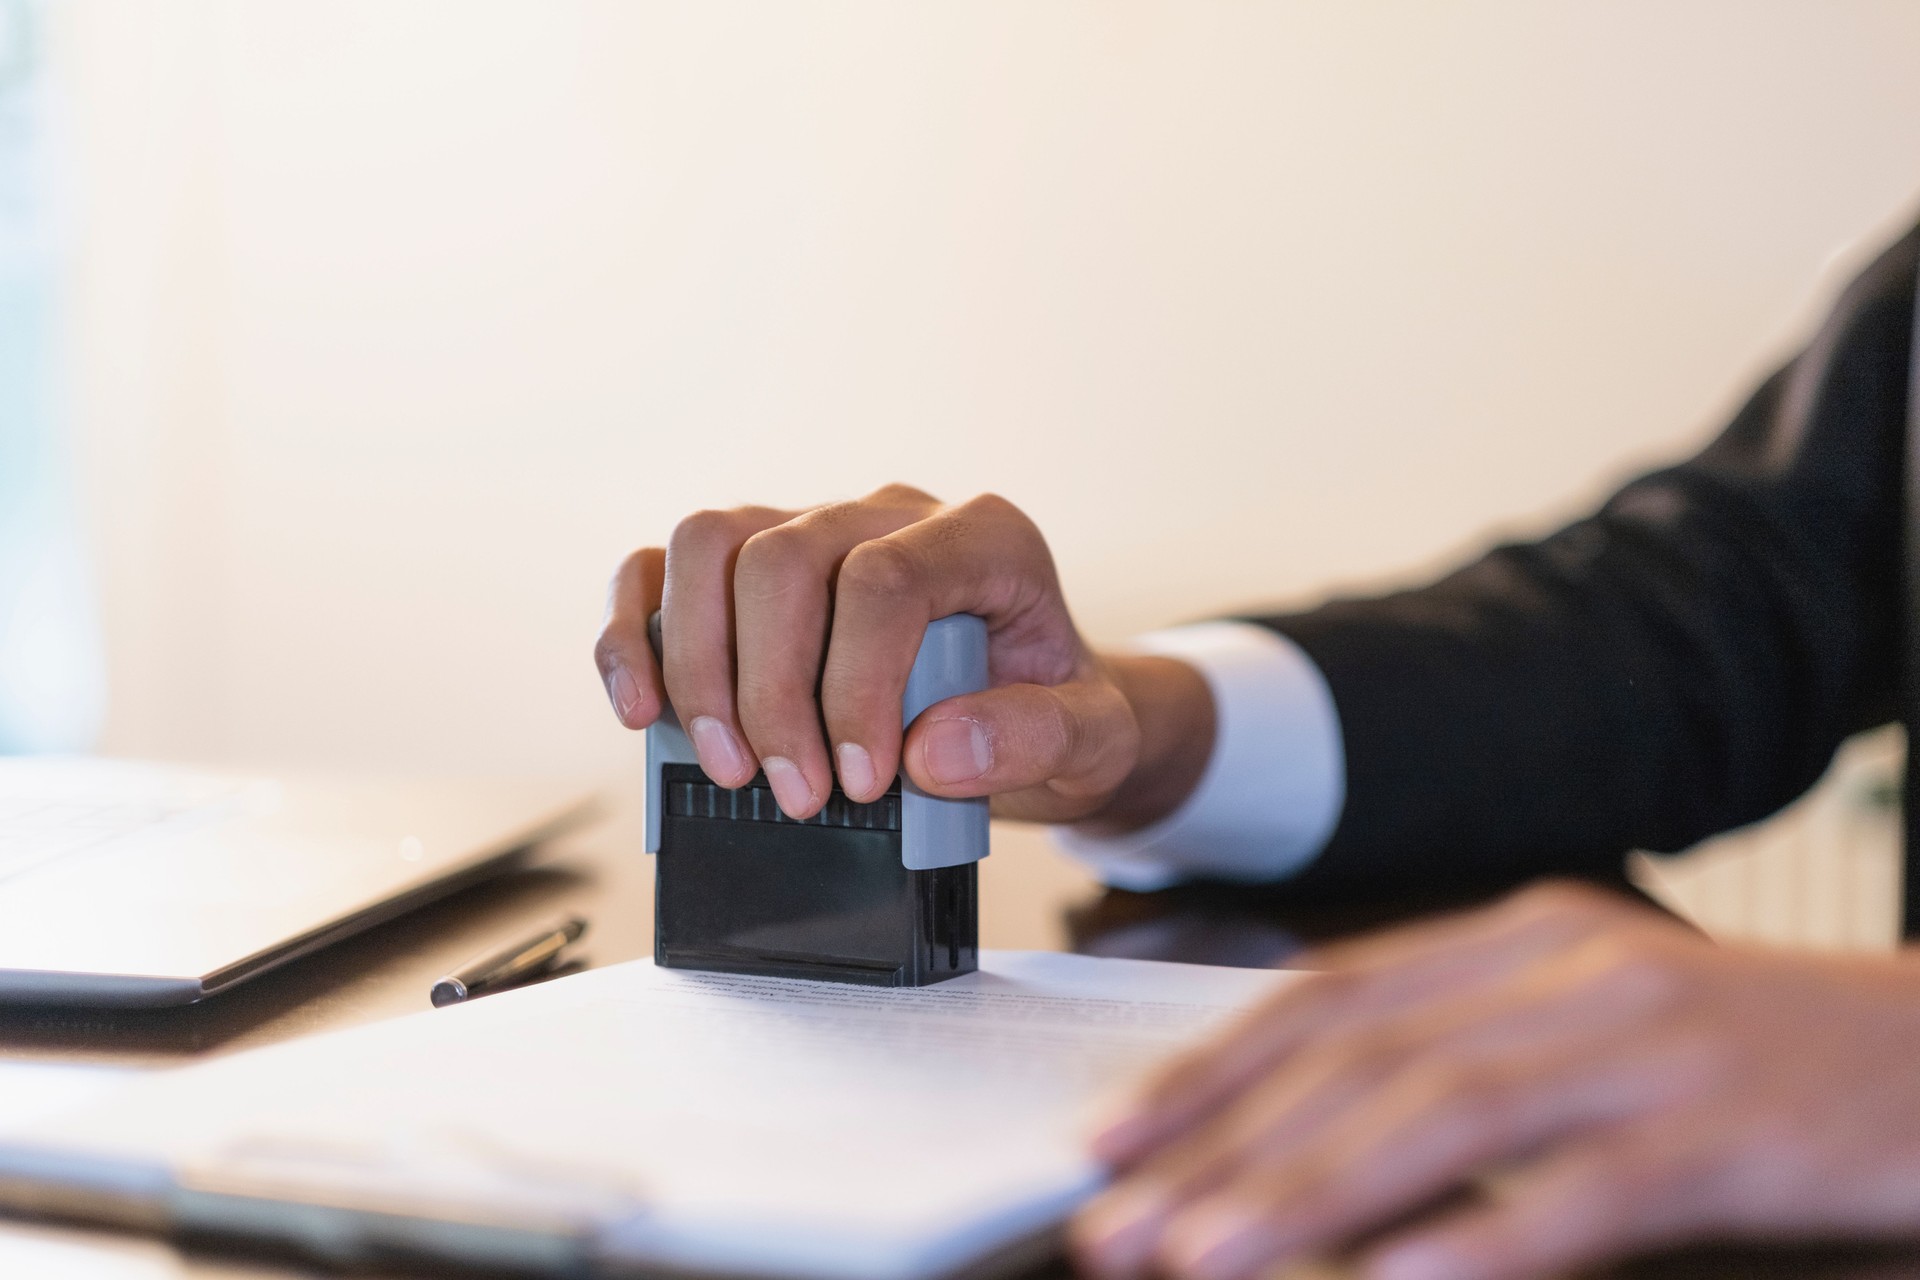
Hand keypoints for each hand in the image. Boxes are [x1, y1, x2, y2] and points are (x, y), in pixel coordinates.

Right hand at [593, 485, 1213, 827]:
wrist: (1034, 712)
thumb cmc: (1056, 715)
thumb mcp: (1091, 741)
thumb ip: (1037, 738)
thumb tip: (934, 749)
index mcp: (982, 537)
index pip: (884, 577)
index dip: (855, 683)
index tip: (861, 782)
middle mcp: (889, 514)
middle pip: (783, 556)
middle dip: (770, 690)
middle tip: (791, 797)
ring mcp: (812, 528)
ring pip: (712, 541)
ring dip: (698, 662)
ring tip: (724, 766)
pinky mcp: (749, 570)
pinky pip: (663, 570)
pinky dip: (637, 635)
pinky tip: (641, 711)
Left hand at [1073, 881, 1919, 1279]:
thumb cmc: (1757, 1057)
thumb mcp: (1596, 1022)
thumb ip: (1467, 1050)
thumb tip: (1312, 1132)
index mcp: (1524, 937)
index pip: (1326, 997)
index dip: (1209, 1069)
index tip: (1113, 1138)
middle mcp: (1571, 970)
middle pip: (1361, 1060)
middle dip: (1223, 1149)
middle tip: (1119, 1224)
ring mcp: (1654, 1044)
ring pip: (1446, 1115)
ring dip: (1308, 1194)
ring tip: (1204, 1259)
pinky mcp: (1736, 1130)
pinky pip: (1590, 1191)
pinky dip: (1488, 1241)